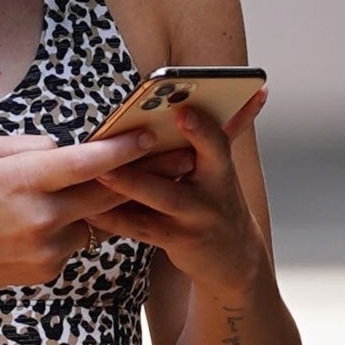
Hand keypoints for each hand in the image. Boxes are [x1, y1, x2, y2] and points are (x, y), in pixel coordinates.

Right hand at [0, 126, 164, 297]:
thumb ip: (31, 146)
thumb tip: (67, 148)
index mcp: (26, 179)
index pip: (89, 162)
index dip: (124, 149)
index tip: (151, 135)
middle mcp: (43, 215)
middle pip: (109, 193)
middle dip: (145, 175)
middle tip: (178, 160)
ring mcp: (48, 247)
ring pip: (92, 218)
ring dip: (92, 205)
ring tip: (74, 191)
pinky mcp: (48, 269)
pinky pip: (73, 241)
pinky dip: (66, 228)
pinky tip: (34, 226)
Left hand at [82, 88, 268, 298]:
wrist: (232, 256)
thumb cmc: (218, 199)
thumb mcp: (225, 166)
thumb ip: (225, 130)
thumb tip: (256, 89)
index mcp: (221, 166)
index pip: (217, 142)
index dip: (201, 129)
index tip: (184, 112)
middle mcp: (211, 192)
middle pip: (186, 169)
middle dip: (159, 157)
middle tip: (134, 140)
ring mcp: (193, 218)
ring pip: (159, 198)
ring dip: (130, 184)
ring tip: (100, 172)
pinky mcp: (175, 240)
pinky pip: (141, 228)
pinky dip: (114, 218)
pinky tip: (88, 209)